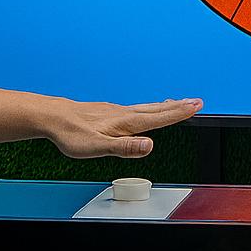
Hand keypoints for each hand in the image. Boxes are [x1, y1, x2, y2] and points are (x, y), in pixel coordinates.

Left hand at [47, 97, 203, 158]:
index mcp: (126, 123)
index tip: (197, 106)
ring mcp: (117, 111)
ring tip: (178, 103)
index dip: (179, 113)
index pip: (158, 118)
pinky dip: (149, 108)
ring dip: (166, 106)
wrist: (54, 117)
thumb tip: (150, 146)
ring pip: (147, 108)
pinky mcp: (110, 112)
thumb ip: (125, 147)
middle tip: (197, 102)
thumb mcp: (97, 147)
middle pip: (157, 110)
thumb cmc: (73, 134)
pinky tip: (146, 110)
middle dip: (178, 107)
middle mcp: (125, 113)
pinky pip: (136, 109)